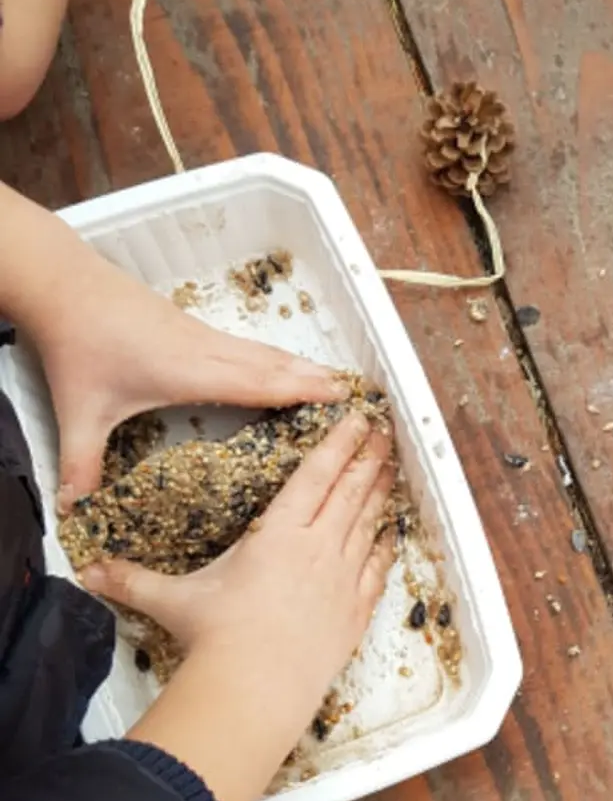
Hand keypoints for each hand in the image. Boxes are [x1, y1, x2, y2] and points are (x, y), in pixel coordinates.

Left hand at [16, 224, 344, 509]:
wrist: (68, 287)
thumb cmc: (80, 346)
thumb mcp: (80, 413)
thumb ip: (81, 464)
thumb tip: (71, 513)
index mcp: (192, 373)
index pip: (260, 385)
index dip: (302, 391)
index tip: (341, 398)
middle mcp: (209, 353)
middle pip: (276, 366)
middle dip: (317, 380)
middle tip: (356, 395)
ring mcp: (206, 338)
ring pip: (266, 353)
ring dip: (303, 366)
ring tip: (334, 379)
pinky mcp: (197, 329)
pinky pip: (251, 348)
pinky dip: (278, 358)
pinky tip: (283, 364)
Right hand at [80, 414, 395, 800]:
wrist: (256, 689)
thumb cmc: (218, 638)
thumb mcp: (172, 600)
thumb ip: (134, 580)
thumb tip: (91, 571)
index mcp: (280, 532)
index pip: (316, 474)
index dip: (339, 442)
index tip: (356, 418)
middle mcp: (319, 546)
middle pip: (351, 490)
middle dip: (369, 456)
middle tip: (384, 431)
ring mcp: (343, 577)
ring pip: (369, 522)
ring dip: (382, 493)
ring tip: (392, 468)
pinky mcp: (356, 610)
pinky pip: (378, 568)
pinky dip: (386, 546)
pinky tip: (392, 532)